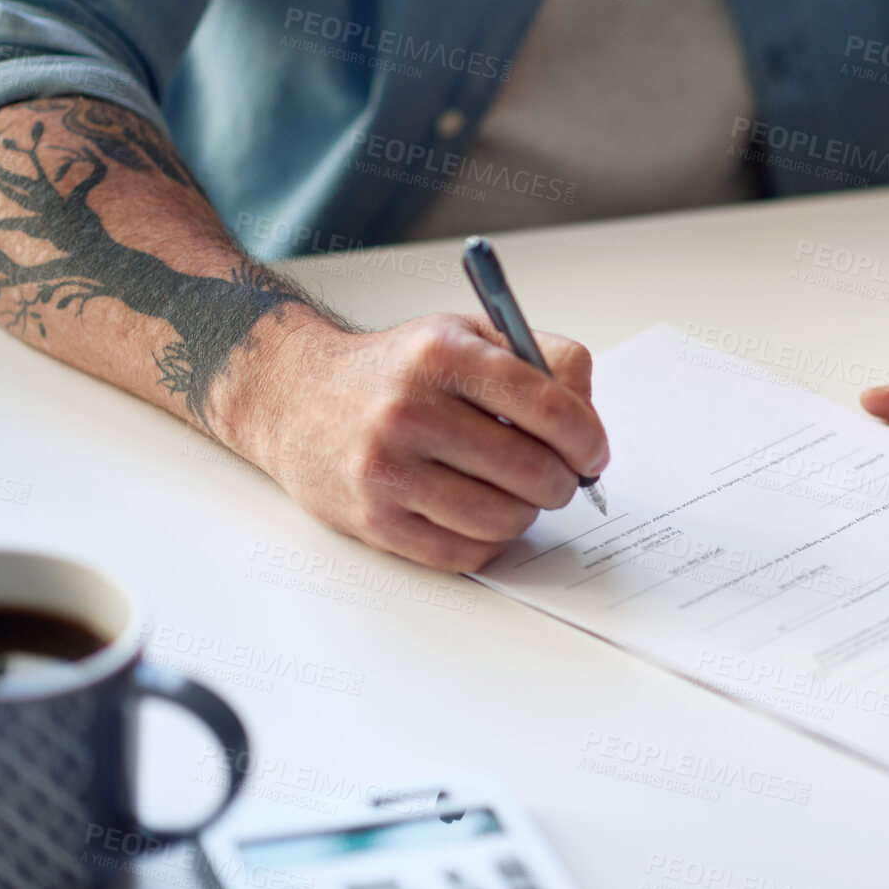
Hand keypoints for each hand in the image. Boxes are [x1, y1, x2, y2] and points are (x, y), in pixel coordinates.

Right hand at [236, 314, 608, 570]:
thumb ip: (542, 359)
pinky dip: (491, 541)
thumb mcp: (467, 335)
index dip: (587, 438)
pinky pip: (464, 553)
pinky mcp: (373, 520)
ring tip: (517, 494)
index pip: (546, 407)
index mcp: (442, 356)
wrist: (294, 395)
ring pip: (503, 519)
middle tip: (560, 477)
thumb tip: (588, 416)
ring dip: (527, 514)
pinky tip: (485, 515)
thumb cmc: (396, 370)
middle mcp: (410, 411)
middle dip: (563, 482)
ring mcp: (387, 470)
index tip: (593, 452)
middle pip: (530, 470)